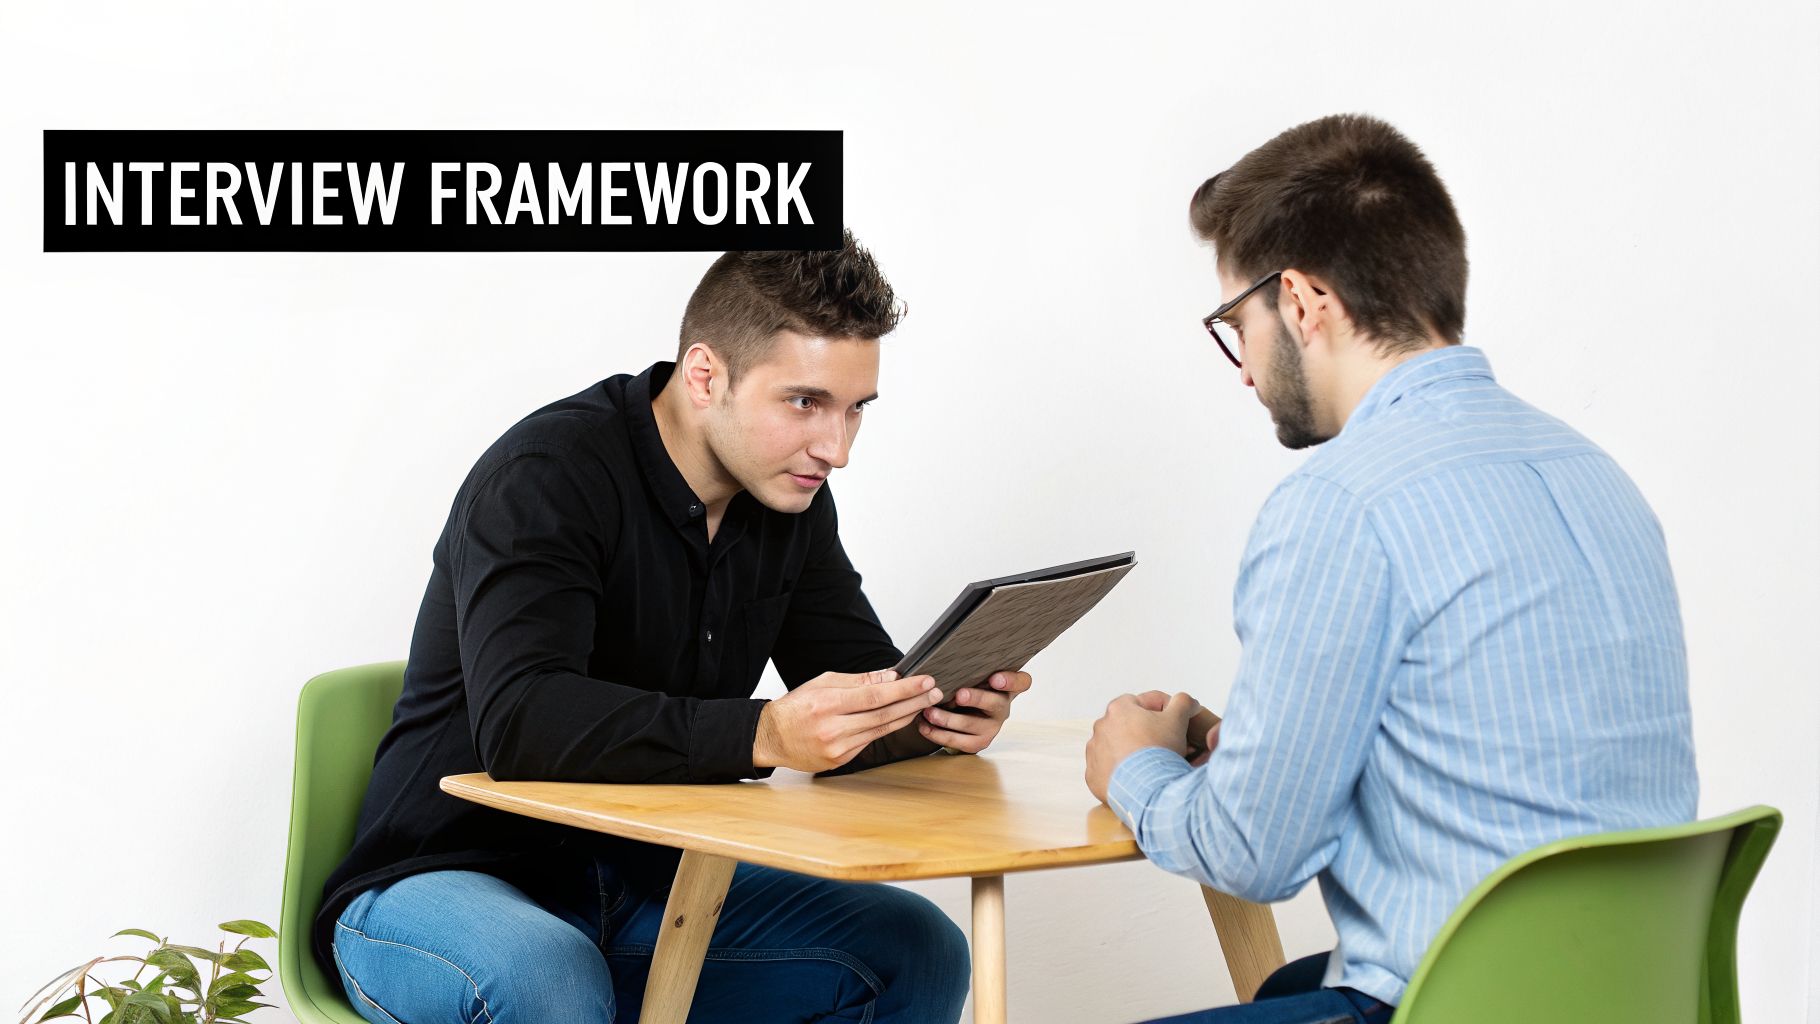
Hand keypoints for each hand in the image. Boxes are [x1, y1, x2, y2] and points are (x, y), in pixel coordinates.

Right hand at [755, 669, 943, 772]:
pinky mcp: (840, 761)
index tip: (924, 681)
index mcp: (828, 704)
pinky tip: (900, 719)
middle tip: (934, 693)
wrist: (771, 737)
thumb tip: (890, 677)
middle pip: (883, 714)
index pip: (875, 695)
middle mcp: (833, 728)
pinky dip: (886, 729)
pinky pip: (869, 742)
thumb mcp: (823, 683)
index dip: (904, 689)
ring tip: (923, 704)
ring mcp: (837, 748)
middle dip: (913, 702)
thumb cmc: (795, 707)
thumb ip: (859, 681)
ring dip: (906, 716)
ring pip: (880, 730)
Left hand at [918, 671, 1032, 753]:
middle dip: (976, 699)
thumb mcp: (974, 677)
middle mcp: (1003, 707)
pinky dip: (939, 734)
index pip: (1022, 682)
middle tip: (959, 695)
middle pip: (995, 703)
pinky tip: (925, 726)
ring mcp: (993, 727)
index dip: (1011, 681)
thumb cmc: (969, 688)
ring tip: (930, 712)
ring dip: (948, 719)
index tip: (996, 678)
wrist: (964, 716)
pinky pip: (959, 741)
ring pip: (972, 724)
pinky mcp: (979, 743)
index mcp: (1007, 688)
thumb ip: (970, 669)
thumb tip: (946, 654)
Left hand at [1084, 690, 1200, 804]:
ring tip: (1149, 764)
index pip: (1141, 702)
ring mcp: (1094, 752)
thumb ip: (1182, 702)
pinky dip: (1120, 773)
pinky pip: (1107, 771)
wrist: (1148, 789)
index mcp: (1118, 709)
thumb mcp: (1178, 719)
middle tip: (1163, 745)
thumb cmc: (1160, 750)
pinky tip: (1136, 778)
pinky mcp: (1093, 776)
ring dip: (1130, 752)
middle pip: (1127, 726)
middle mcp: (1101, 727)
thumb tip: (1185, 700)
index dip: (1160, 711)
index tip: (1172, 723)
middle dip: (1144, 733)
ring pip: (1115, 748)